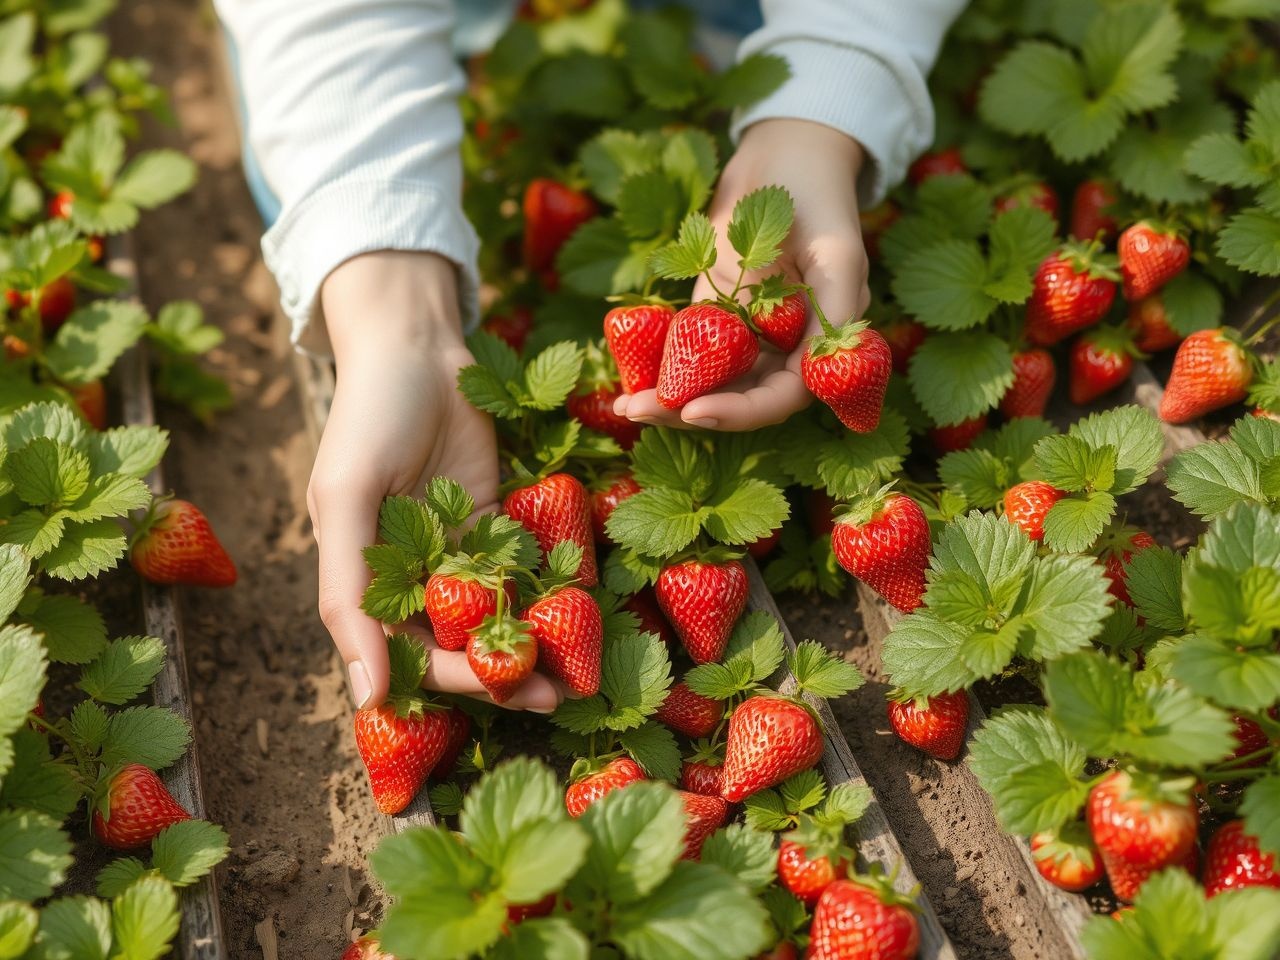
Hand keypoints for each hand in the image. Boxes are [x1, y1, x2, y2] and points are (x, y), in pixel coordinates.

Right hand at [309, 251, 560, 712]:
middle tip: (562, 694)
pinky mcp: (495, 522)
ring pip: (498, 614)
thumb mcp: (344, 500)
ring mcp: (457, 550)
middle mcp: (413, 578)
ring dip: (536, 642)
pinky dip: (549, 589)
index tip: (508, 692)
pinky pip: (523, 567)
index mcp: (367, 585)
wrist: (416, 348)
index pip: (412, 656)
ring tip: (582, 666)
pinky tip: (584, 607)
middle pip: (461, 646)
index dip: (457, 681)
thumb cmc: (367, 419)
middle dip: (509, 673)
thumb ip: (349, 596)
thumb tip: (366, 697)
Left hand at [615, 119, 870, 430]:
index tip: (696, 412)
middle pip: (742, 398)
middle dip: (692, 411)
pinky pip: (688, 352)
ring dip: (670, 398)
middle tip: (642, 411)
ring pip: (712, 382)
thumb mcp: (832, 245)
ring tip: (626, 405)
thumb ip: (831, 303)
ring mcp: (749, 331)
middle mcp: (787, 343)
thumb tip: (808, 361)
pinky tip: (626, 381)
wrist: (783, 152)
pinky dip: (660, 368)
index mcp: (821, 337)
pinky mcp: (716, 313)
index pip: (786, 394)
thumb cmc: (813, 190)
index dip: (743, 411)